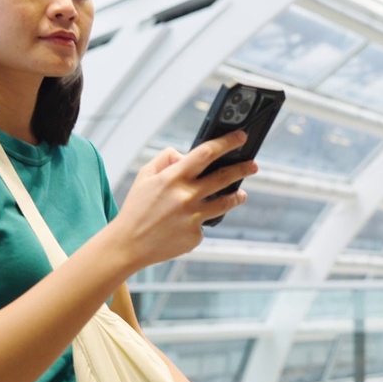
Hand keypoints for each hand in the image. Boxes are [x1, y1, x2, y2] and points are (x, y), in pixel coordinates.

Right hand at [111, 131, 256, 267]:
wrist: (129, 244)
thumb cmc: (137, 208)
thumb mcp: (145, 176)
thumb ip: (165, 159)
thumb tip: (184, 154)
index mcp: (173, 178)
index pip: (206, 153)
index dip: (226, 143)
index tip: (240, 137)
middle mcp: (186, 196)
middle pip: (224, 177)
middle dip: (242, 168)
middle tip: (252, 165)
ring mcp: (193, 218)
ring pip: (225, 203)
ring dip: (237, 196)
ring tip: (241, 193)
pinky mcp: (195, 236)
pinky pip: (205, 224)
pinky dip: (201, 221)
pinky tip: (189, 223)